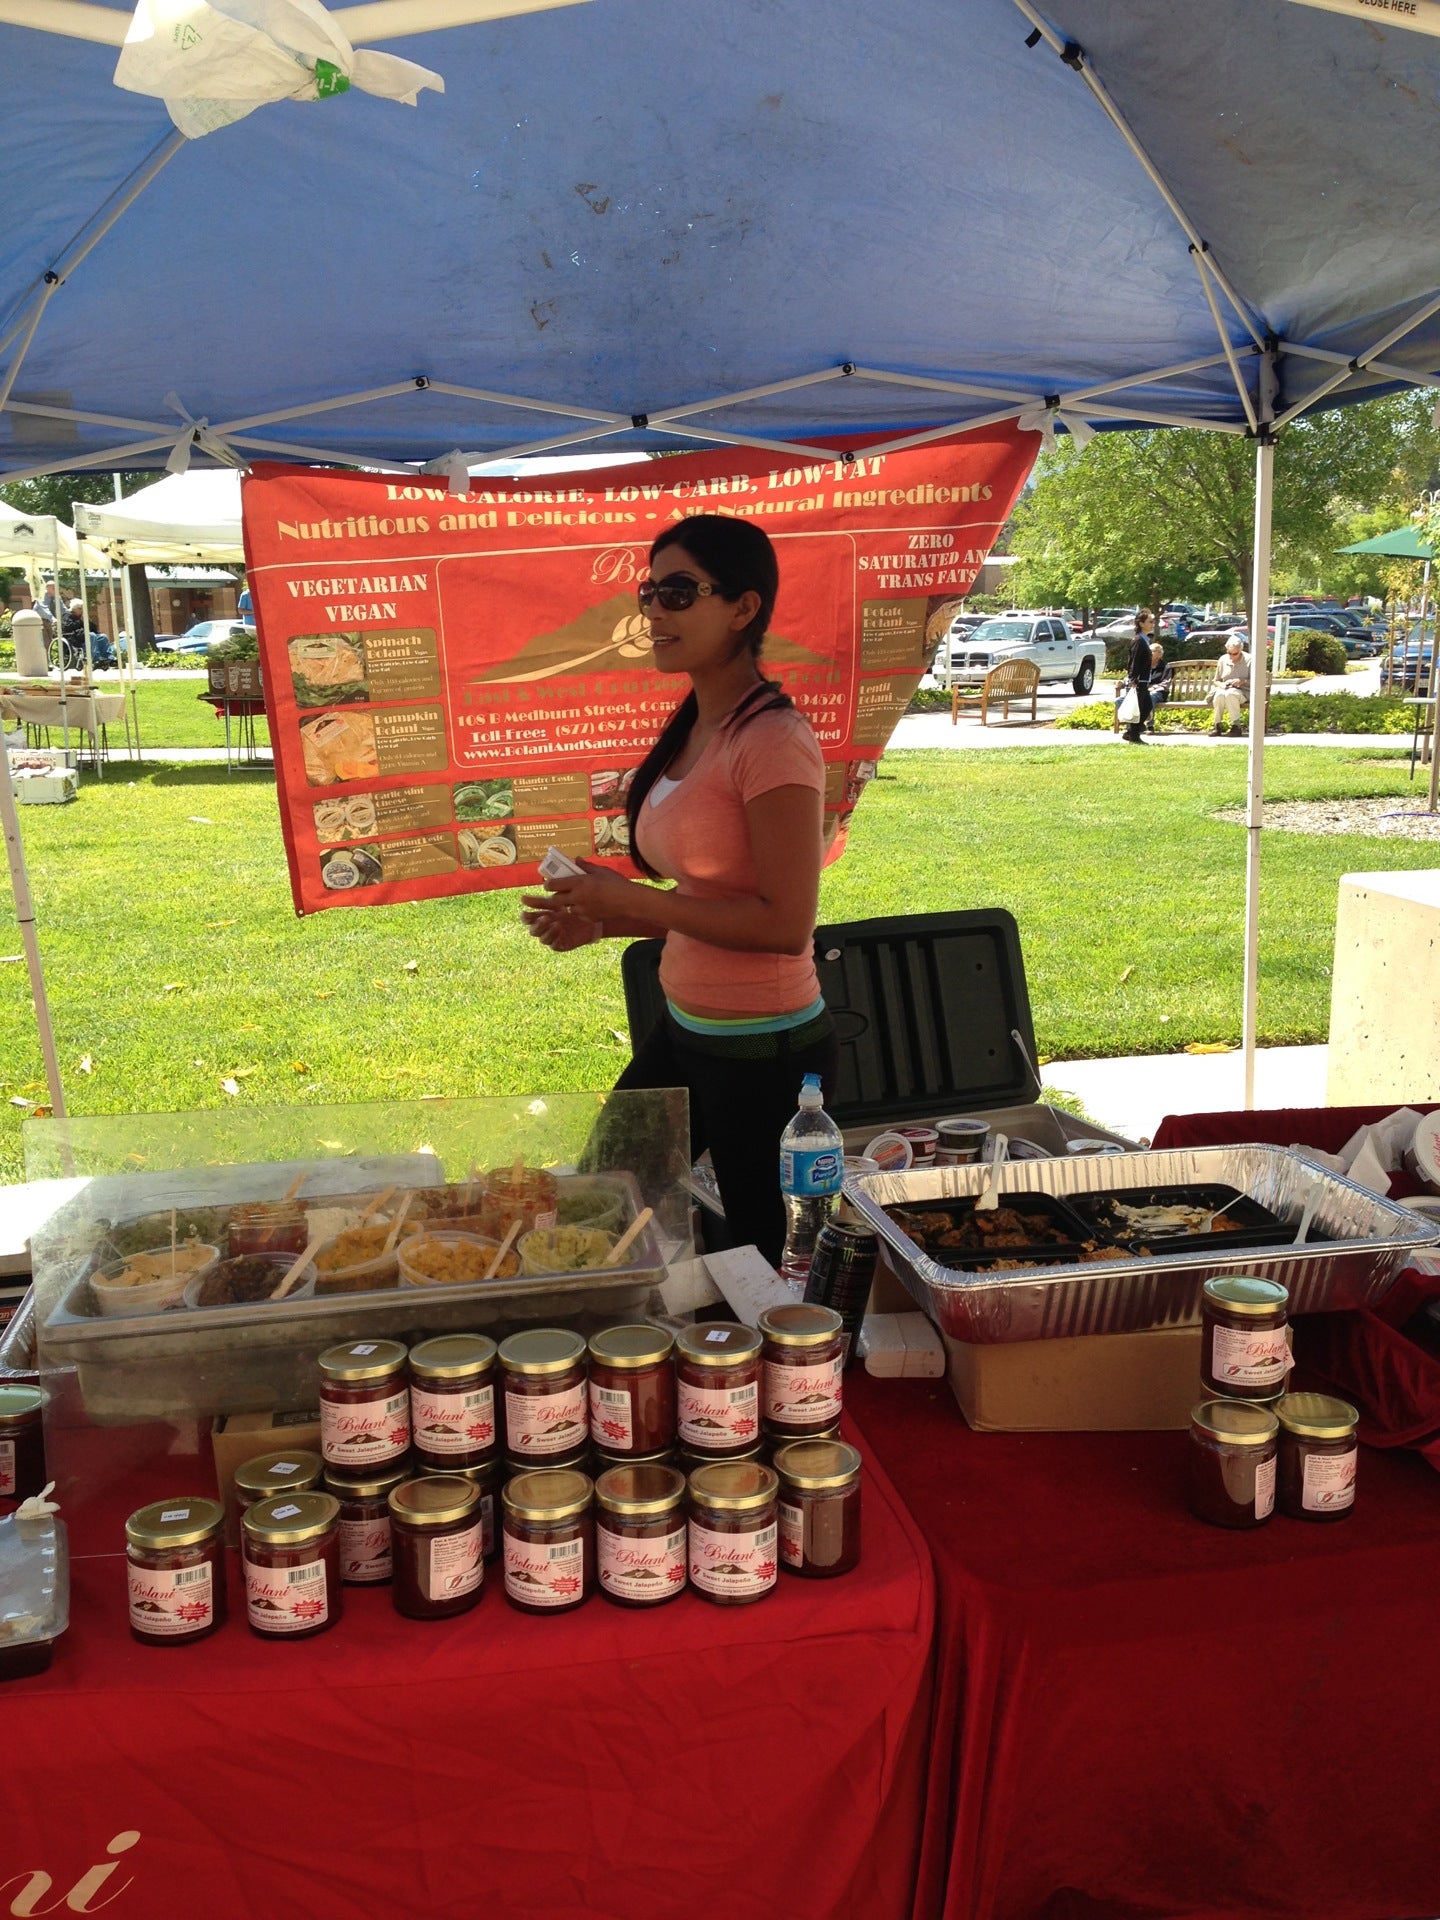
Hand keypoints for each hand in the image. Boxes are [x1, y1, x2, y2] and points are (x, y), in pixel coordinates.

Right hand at [520, 900, 599, 951]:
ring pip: (543, 939)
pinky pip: (554, 946)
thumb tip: (522, 899)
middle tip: (546, 918)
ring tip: (557, 924)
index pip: (527, 920)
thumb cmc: (570, 911)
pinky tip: (561, 931)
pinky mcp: (561, 945)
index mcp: (540, 918)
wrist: (590, 920)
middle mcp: (544, 930)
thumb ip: (539, 902)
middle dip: (538, 925)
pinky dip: (556, 939)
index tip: (525, 913)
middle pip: (533, 931)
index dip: (525, 918)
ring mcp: (552, 938)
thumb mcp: (555, 904)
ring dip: (548, 932)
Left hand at [535, 859, 655, 924]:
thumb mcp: (601, 871)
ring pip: (567, 908)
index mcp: (579, 882)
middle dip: (556, 896)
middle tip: (562, 892)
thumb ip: (586, 866)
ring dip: (569, 904)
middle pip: (556, 899)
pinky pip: (579, 914)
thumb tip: (576, 860)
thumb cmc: (617, 883)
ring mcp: (582, 909)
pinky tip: (589, 905)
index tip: (551, 882)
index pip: (553, 884)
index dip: (549, 883)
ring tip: (578, 899)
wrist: (629, 901)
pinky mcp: (588, 918)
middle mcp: (577, 897)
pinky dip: (580, 910)